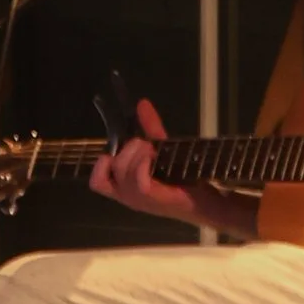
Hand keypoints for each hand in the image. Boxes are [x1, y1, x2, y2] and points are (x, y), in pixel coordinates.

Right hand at [89, 98, 201, 224]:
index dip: (100, 164)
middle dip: (128, 148)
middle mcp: (129, 196)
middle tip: (147, 146)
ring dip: (137, 153)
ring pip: (123, 172)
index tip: (119, 151)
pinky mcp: (157, 200)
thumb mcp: (162, 148)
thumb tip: (142, 103)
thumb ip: (150, 127)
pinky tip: (154, 158)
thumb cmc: (182, 178)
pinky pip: (140, 183)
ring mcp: (142, 200)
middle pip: (112, 168)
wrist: (206, 200)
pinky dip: (143, 165)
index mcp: (125, 187)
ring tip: (153, 151)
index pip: (97, 181)